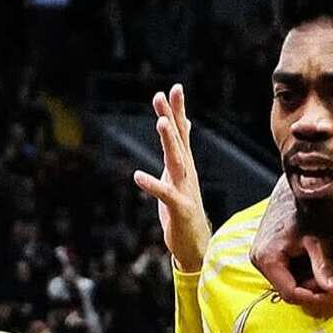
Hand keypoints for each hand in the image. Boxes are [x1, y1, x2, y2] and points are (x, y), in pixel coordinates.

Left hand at [134, 84, 211, 272]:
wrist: (195, 244)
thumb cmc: (184, 208)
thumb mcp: (180, 175)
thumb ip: (180, 149)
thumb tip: (184, 123)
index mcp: (185, 165)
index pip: (181, 133)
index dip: (177, 111)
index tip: (174, 88)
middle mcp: (187, 173)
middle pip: (179, 141)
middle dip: (171, 117)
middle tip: (163, 95)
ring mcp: (185, 190)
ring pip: (176, 161)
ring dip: (169, 142)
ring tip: (160, 123)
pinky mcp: (180, 208)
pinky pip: (165, 194)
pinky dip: (152, 184)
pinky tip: (138, 176)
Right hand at [249, 177, 332, 310]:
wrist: (290, 191)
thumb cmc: (303, 210)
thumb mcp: (317, 240)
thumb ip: (324, 268)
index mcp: (267, 258)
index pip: (290, 293)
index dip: (313, 297)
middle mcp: (258, 260)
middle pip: (288, 290)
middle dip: (311, 288)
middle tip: (331, 278)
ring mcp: (260, 258)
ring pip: (287, 283)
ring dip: (307, 280)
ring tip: (321, 263)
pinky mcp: (265, 255)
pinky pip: (285, 274)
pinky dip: (301, 272)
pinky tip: (311, 258)